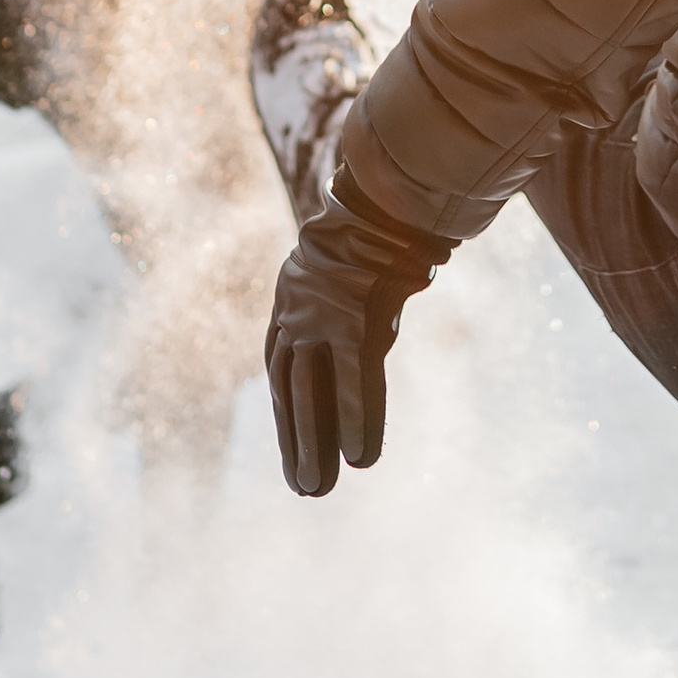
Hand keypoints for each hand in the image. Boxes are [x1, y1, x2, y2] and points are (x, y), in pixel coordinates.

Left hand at [264, 176, 449, 495]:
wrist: (381, 187)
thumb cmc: (378, 220)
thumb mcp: (350, 253)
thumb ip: (352, 279)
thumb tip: (397, 272)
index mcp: (293, 298)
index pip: (281, 365)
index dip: (287, 410)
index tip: (293, 444)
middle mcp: (299, 313)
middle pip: (291, 389)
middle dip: (295, 441)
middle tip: (305, 490)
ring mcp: (324, 320)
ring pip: (312, 396)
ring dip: (313, 446)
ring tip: (317, 490)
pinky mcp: (355, 323)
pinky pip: (355, 383)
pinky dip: (358, 423)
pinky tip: (363, 460)